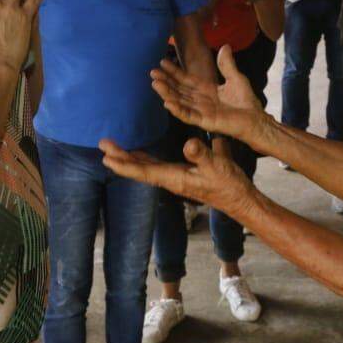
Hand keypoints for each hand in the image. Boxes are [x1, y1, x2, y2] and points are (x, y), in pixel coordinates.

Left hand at [100, 136, 254, 218]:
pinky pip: (155, 166)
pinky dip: (142, 158)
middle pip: (140, 169)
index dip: (125, 165)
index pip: (145, 171)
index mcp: (176, 178)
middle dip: (120, 158)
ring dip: (128, 157)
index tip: (107, 158)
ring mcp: (175, 178)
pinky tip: (137, 153)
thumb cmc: (229, 184)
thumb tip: (188, 143)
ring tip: (112, 148)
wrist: (239, 199)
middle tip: (103, 144)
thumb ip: (202, 154)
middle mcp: (171, 179)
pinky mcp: (180, 175)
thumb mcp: (218, 165)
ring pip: (146, 167)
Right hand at [150, 45, 263, 141]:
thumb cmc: (247, 101)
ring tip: (155, 84)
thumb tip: (224, 46)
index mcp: (206, 89)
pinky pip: (188, 115)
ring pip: (180, 101)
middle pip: (179, 90)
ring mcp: (201, 111)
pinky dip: (178, 109)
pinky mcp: (205, 122)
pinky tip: (167, 102)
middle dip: (165, 81)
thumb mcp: (236, 78)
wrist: (256, 119)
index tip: (162, 62)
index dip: (174, 71)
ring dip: (167, 93)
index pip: (186, 79)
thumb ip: (227, 64)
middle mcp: (200, 100)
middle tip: (152, 72)